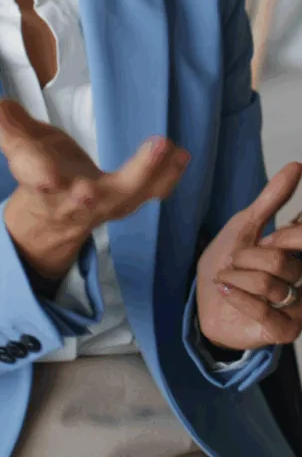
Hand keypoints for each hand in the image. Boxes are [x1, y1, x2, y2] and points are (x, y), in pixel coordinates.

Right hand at [0, 97, 190, 263]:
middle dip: (104, 186)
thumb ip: (11, 124)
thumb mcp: (20, 147)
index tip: (44, 177)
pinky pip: (148, 193)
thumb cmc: (38, 170)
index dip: (37, 173)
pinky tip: (182, 155)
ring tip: (169, 148)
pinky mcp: (123, 201)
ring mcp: (102, 205)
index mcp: (39, 181)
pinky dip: (167, 177)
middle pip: (89, 198)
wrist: (51, 218)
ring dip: (148, 175)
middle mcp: (72, 200)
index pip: (33, 176)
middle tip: (117, 171)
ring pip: (126, 196)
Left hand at [197, 162, 301, 350]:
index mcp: (295, 251)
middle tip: (235, 262)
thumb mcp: (246, 224)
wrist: (204, 300)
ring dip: (236, 277)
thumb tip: (297, 165)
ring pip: (270, 284)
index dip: (279, 236)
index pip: (300, 236)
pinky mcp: (285, 331)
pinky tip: (225, 290)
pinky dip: (238, 297)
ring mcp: (297, 307)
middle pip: (280, 260)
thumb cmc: (227, 261)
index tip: (264, 239)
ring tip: (227, 279)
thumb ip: (273, 199)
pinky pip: (265, 311)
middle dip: (246, 258)